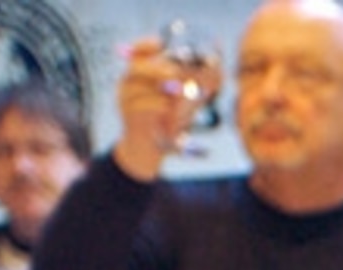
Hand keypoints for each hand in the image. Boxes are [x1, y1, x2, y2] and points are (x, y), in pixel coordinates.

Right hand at [112, 36, 210, 180]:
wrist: (150, 151)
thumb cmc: (168, 124)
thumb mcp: (184, 102)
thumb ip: (194, 87)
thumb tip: (218, 72)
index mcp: (142, 75)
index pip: (138, 52)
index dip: (146, 46)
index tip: (160, 44)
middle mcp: (129, 83)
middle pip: (136, 67)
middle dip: (157, 68)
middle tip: (175, 72)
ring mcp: (125, 99)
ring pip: (135, 85)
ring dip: (158, 87)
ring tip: (176, 91)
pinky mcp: (126, 115)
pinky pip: (137, 105)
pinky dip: (153, 104)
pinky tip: (166, 107)